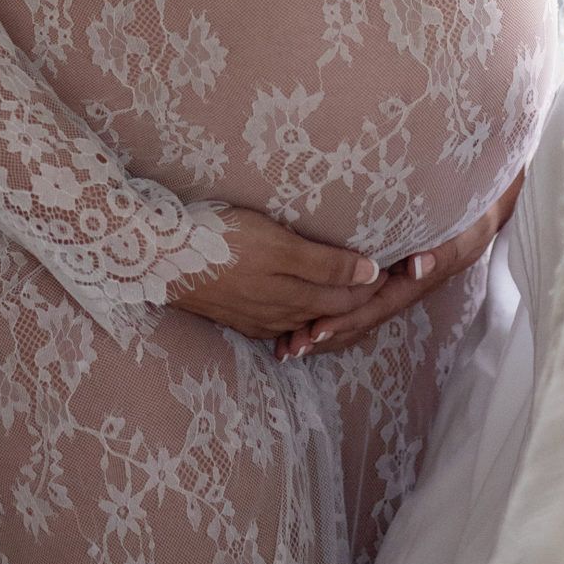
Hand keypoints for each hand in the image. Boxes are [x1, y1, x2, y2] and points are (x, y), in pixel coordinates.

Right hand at [167, 203, 384, 340]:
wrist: (163, 258)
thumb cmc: (225, 241)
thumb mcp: (280, 246)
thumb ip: (325, 263)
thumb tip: (371, 274)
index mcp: (296, 300)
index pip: (350, 298)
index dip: (376, 285)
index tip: (400, 268)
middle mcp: (281, 318)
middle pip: (332, 312)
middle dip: (360, 300)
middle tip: (387, 281)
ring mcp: (257, 321)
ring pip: (307, 319)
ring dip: (332, 309)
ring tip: (352, 292)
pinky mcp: (237, 316)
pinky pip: (282, 323)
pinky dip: (303, 315)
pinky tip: (303, 308)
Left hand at [272, 166, 526, 363]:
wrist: (479, 206)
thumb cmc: (468, 215)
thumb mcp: (463, 232)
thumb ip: (443, 250)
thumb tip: (417, 266)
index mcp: (413, 282)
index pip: (374, 307)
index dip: (346, 320)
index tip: (315, 331)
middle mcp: (397, 288)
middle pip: (358, 319)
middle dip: (325, 333)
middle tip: (290, 347)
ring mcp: (389, 282)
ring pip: (352, 313)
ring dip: (321, 329)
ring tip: (286, 345)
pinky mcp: (379, 272)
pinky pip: (350, 297)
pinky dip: (324, 309)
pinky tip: (297, 320)